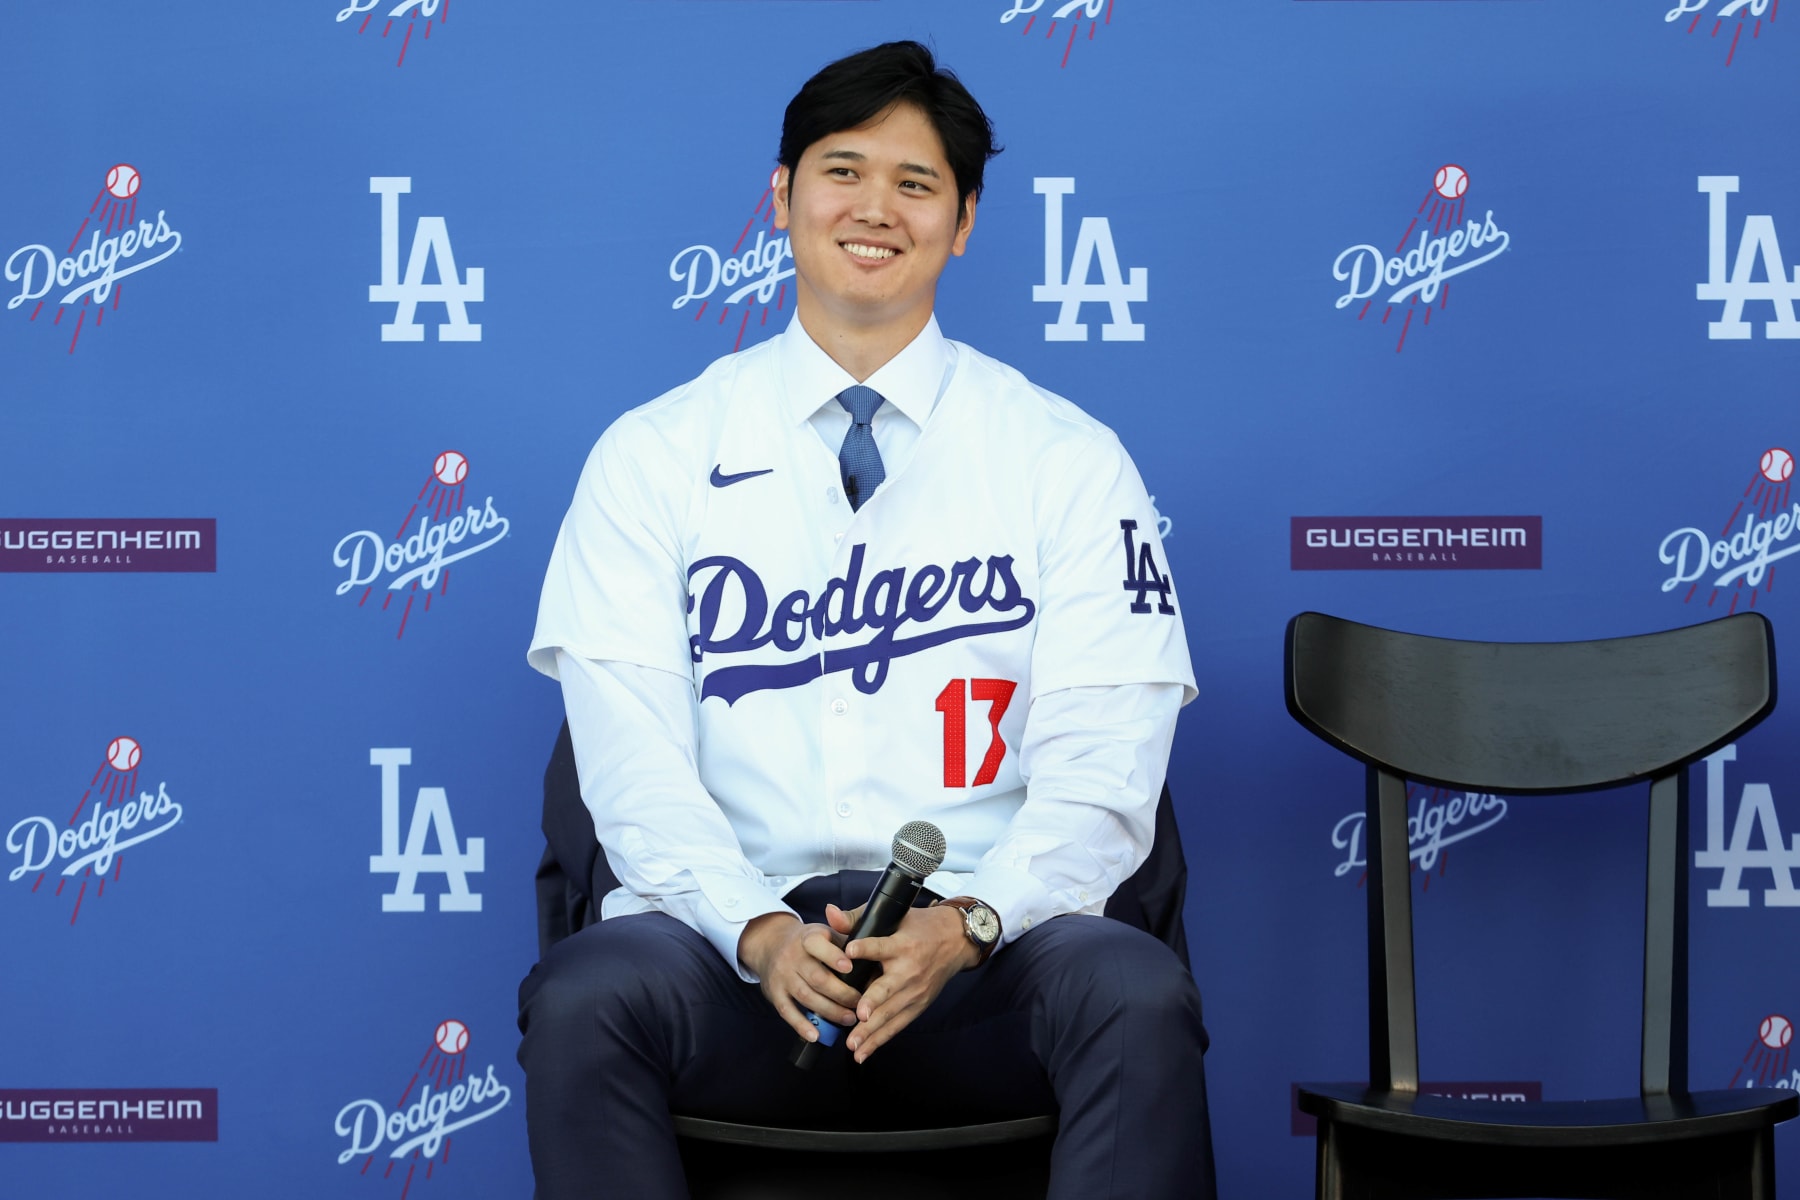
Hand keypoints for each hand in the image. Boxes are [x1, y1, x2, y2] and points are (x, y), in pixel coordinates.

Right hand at [737, 912, 862, 1042]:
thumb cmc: (811, 943)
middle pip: (817, 977)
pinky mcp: (775, 993)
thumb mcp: (827, 933)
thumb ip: (849, 942)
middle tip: (861, 1004)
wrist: (771, 944)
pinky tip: (816, 1035)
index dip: (833, 957)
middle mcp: (792, 956)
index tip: (850, 968)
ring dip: (829, 1011)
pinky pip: (787, 1012)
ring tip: (849, 1020)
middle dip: (841, 993)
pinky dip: (801, 1025)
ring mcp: (782, 976)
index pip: (817, 945)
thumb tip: (876, 963)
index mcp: (808, 938)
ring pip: (806, 996)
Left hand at [830, 902, 978, 1062]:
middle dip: (873, 1003)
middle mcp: (909, 970)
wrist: (956, 941)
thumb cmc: (920, 926)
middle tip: (858, 1015)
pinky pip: (897, 1025)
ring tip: (852, 1043)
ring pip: (890, 1013)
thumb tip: (829, 913)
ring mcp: (915, 991)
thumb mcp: (894, 915)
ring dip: (871, 1031)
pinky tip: (863, 1052)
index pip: (881, 946)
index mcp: (902, 944)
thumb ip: (857, 917)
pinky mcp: (918, 1005)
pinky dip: (880, 1039)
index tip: (850, 951)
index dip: (866, 948)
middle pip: (887, 988)